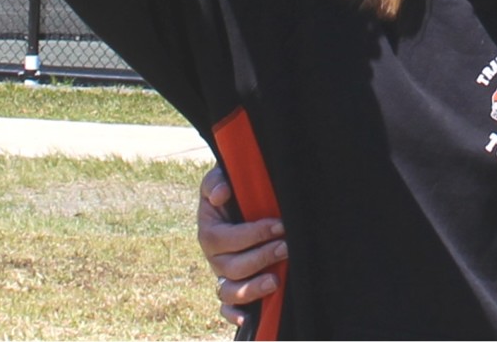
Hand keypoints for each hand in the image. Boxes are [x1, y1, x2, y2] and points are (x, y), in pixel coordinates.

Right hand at [198, 164, 285, 322]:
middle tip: (286, 247)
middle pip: (231, 267)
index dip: (252, 235)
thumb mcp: (221, 179)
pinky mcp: (233, 288)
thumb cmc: (234, 191)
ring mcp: (223, 275)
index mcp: (210, 232)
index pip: (225, 239)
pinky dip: (234, 314)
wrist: (241, 203)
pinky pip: (226, 307)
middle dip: (261, 257)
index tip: (279, 226)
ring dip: (252, 287)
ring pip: (229, 290)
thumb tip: (220, 194)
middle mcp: (215, 257)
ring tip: (276, 279)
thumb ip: (216, 181)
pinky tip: (247, 318)